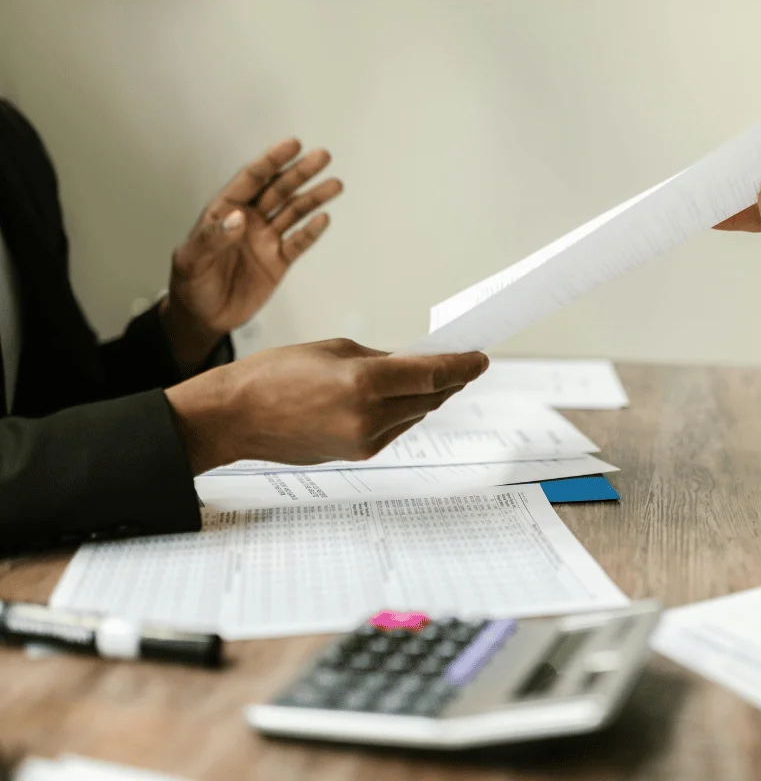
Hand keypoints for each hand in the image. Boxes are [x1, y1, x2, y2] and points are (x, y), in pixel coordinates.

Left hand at [163, 139, 343, 369]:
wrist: (203, 316)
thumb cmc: (190, 284)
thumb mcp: (190, 261)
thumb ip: (212, 238)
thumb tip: (238, 219)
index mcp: (225, 211)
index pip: (252, 179)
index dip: (272, 161)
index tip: (292, 145)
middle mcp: (249, 220)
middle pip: (279, 190)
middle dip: (300, 172)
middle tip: (322, 156)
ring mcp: (266, 239)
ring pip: (294, 212)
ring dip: (314, 198)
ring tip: (335, 184)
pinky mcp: (279, 261)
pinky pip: (298, 243)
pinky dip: (311, 232)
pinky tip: (323, 219)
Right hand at [164, 339, 488, 473]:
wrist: (234, 417)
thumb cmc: (275, 374)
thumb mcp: (333, 351)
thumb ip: (381, 359)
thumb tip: (415, 366)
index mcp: (364, 383)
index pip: (432, 375)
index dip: (462, 365)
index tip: (480, 357)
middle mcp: (370, 417)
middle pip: (430, 398)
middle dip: (450, 379)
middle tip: (464, 362)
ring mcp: (365, 441)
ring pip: (415, 415)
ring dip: (428, 397)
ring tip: (437, 377)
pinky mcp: (357, 455)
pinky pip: (395, 429)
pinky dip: (404, 412)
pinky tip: (403, 398)